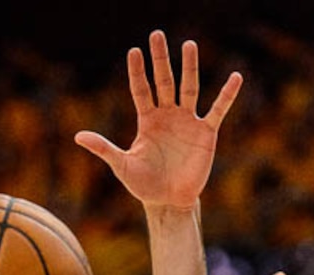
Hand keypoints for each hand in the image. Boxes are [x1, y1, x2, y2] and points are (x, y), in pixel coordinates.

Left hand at [74, 29, 241, 209]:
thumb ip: (103, 148)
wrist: (169, 202)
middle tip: (157, 35)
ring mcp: (187, 121)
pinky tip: (236, 77)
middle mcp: (168, 115)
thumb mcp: (122, 166)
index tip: (134, 51)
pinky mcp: (206, 133)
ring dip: (189, 67)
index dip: (138, 72)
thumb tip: (77, 137)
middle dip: (161, 59)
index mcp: (147, 120)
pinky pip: (218, 109)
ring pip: (188, 88)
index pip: (141, 89)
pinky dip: (227, 95)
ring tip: (189, 45)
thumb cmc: (144, 185)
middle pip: (164, 81)